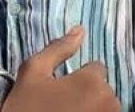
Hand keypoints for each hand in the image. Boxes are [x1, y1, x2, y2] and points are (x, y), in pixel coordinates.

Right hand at [2, 26, 119, 111]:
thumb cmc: (25, 106)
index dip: (77, 78)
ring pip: (104, 106)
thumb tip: (79, 30)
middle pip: (102, 90)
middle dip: (85, 94)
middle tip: (59, 106)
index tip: (60, 91)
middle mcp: (109, 102)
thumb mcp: (33, 71)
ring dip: (90, 108)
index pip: (95, 69)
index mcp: (92, 82)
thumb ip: (58, 48)